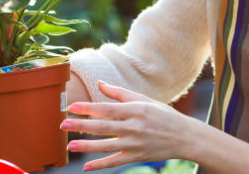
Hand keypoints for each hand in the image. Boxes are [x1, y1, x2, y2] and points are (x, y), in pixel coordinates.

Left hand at [61, 80, 196, 171]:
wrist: (185, 136)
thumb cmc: (163, 115)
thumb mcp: (144, 100)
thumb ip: (119, 93)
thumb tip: (99, 83)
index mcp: (136, 109)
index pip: (107, 108)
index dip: (88, 108)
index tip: (72, 107)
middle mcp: (135, 126)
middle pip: (104, 127)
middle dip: (81, 126)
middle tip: (63, 125)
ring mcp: (136, 143)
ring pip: (107, 146)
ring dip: (87, 146)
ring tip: (70, 145)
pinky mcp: (138, 156)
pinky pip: (116, 161)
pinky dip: (101, 165)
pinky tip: (87, 166)